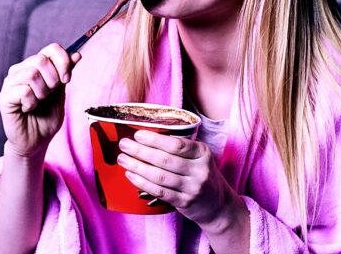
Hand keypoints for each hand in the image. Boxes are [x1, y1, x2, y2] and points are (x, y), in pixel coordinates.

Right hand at [0, 43, 80, 157]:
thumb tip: (77, 54)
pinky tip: (28, 109)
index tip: (67, 80)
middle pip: (41, 59)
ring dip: (42, 92)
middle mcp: (21, 69)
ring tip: (38, 102)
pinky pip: (24, 91)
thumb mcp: (61, 92)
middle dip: (53, 80)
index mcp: (35, 65)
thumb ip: (66, 73)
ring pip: (32, 73)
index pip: (52, 48)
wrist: (37, 141)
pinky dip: (32, 102)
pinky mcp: (4, 97)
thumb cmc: (47, 116)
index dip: (63, 62)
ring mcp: (10, 82)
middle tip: (49, 95)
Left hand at [117, 130, 245, 231]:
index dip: (155, 140)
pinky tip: (131, 175)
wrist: (218, 204)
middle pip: (165, 160)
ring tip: (123, 159)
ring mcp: (193, 188)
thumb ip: (180, 149)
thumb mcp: (199, 158)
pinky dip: (142, 183)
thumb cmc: (201, 174)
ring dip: (137, 166)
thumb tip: (146, 138)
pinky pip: (160, 192)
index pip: (176, 144)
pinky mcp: (184, 203)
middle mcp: (200, 170)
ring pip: (160, 176)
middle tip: (124, 144)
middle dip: (140, 151)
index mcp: (203, 153)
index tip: (137, 135)